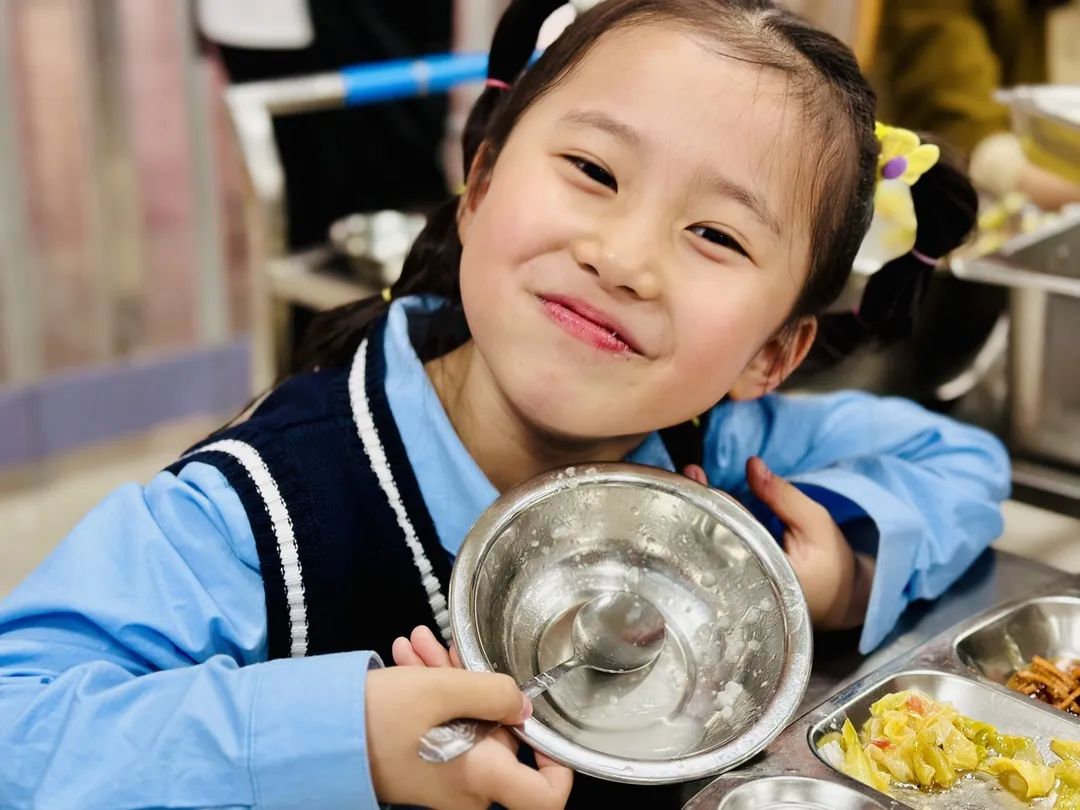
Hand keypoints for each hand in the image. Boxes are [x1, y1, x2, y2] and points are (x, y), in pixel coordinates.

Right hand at [381, 626, 572, 808]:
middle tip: (448, 650)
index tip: (540, 724)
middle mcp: (468, 790)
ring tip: (421, 644)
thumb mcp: (441, 691)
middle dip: (478, 688)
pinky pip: (443, 730)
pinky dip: (433, 696)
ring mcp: (444, 782)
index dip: (558, 763)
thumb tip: (522, 706)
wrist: (313, 743)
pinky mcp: (423, 770)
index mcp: (482, 778)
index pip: (547, 798)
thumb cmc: (377, 720)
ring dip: (449, 682)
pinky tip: (412, 659)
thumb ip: (495, 693)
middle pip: (498, 739)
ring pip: (467, 726)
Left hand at [682, 461, 872, 629]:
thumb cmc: (830, 560)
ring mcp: (736, 587)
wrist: (837, 594)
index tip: (700, 480)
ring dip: (698, 512)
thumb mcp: (815, 523)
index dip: (716, 507)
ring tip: (689, 480)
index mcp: (770, 580)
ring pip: (708, 548)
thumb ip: (783, 496)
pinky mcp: (733, 580)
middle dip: (698, 507)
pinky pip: (714, 550)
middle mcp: (746, 588)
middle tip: (689, 475)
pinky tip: (699, 501)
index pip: (733, 538)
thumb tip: (752, 465)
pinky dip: (707, 524)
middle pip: (711, 544)